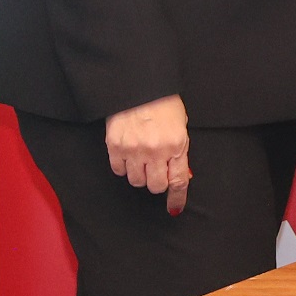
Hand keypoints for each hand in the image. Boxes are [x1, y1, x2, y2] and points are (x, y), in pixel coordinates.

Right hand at [105, 94, 190, 214]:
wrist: (139, 87)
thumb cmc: (164, 104)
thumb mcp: (180, 126)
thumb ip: (179, 151)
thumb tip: (180, 175)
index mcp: (177, 144)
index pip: (178, 180)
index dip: (177, 197)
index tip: (174, 208)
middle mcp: (155, 151)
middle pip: (155, 186)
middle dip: (157, 182)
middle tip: (156, 170)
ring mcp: (134, 150)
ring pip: (136, 181)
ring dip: (140, 175)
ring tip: (142, 158)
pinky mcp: (115, 147)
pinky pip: (119, 171)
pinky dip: (124, 167)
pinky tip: (128, 154)